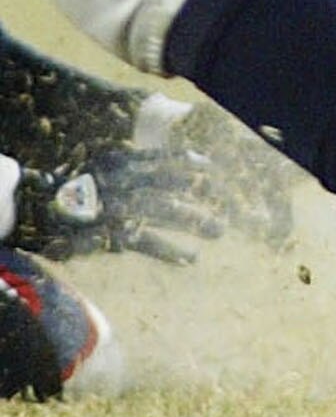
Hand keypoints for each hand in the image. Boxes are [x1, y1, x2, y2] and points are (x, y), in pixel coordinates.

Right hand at [10, 140, 230, 264]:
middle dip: (199, 191)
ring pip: (159, 211)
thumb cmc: (68, 189)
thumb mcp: (99, 169)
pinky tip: (189, 257)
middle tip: (228, 202)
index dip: (188, 163)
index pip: (160, 159)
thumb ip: (129, 165)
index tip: (212, 167)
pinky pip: (142, 242)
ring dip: (192, 220)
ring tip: (218, 230)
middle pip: (167, 184)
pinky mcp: (103, 235)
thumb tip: (163, 161)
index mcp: (117, 162)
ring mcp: (111, 208)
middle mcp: (117, 182)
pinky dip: (168, 249)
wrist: (26, 209)